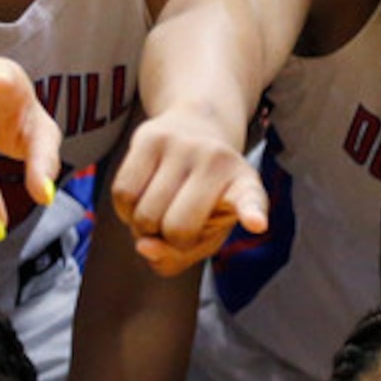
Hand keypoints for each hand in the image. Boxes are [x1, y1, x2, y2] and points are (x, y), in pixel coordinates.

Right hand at [113, 108, 267, 274]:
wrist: (196, 124)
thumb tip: (144, 247)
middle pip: (176, 229)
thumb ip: (178, 256)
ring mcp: (184, 146)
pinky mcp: (150, 137)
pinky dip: (124, 211)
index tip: (257, 224)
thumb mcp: (207, 229)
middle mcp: (218, 161)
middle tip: (171, 228)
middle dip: (165, 242)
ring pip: (144, 214)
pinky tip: (140, 201)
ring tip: (158, 212)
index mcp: (244, 185)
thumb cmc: (204, 193)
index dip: (251, 213)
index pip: (250, 200)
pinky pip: (123, 194)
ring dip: (141, 228)